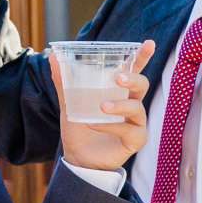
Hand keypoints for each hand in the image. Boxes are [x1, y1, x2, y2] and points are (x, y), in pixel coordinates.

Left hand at [55, 41, 153, 171]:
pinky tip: (94, 124)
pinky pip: (128, 130)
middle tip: (118, 77)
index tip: (149, 43)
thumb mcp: (69, 103)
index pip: (134, 70)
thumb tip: (53, 57)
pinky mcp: (135, 140)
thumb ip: (64, 82)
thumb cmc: (80, 128)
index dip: (142, 57)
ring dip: (120, 105)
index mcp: (120, 91)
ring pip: (137, 108)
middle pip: (142, 85)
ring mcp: (135, 123)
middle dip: (134, 78)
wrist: (79, 158)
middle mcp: (131, 104)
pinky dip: (111, 125)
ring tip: (102, 106)